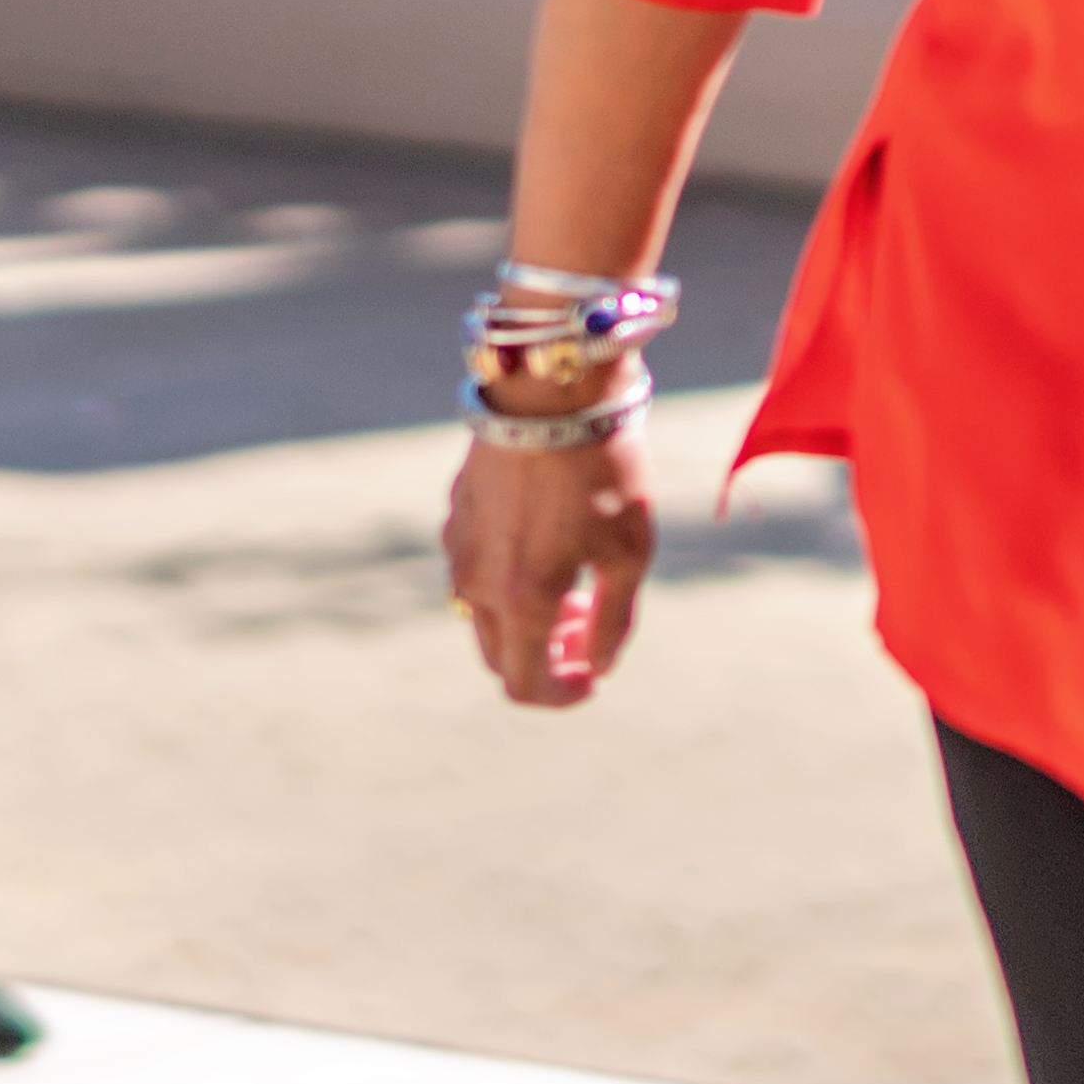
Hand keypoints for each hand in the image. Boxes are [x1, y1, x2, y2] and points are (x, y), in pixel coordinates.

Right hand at [446, 425, 657, 714]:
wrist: (551, 388)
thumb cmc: (603, 468)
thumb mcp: (629, 552)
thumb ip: (613, 623)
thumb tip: (597, 666)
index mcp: (523, 600)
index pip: (525, 686)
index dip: (562, 696)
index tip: (593, 675)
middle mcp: (477, 582)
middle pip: (500, 657)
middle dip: (545, 655)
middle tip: (587, 618)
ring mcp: (458, 546)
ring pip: (483, 614)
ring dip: (524, 616)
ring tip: (572, 574)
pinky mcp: (454, 513)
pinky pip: (475, 567)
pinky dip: (506, 576)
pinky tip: (545, 534)